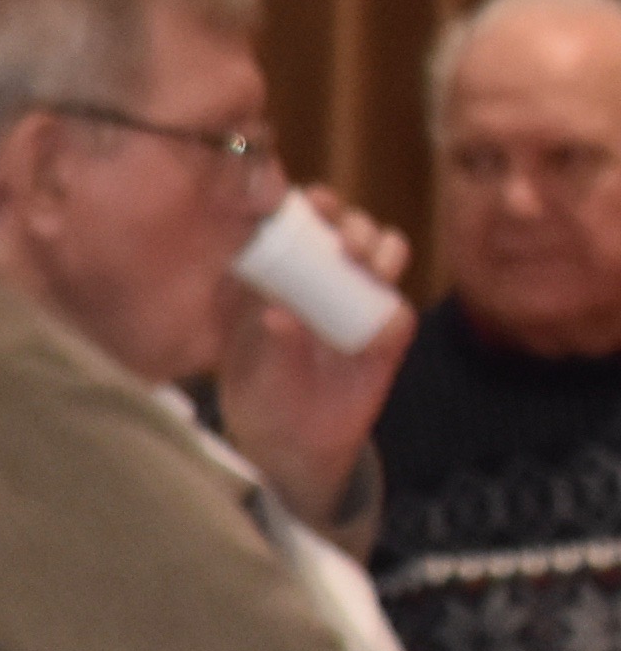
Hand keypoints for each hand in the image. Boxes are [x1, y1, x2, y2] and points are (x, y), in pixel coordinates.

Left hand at [219, 185, 414, 531]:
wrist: (294, 447)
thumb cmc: (258, 399)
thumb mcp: (252, 375)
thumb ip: (267, 345)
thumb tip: (277, 316)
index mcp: (278, 277)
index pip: (295, 226)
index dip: (306, 206)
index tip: (311, 203)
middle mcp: (321, 279)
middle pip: (346, 228)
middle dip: (350, 223)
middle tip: (343, 240)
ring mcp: (357, 300)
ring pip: (382, 253)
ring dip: (380, 250)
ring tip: (365, 264)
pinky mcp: (386, 331)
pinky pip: (398, 310)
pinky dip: (393, 309)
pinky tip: (379, 324)